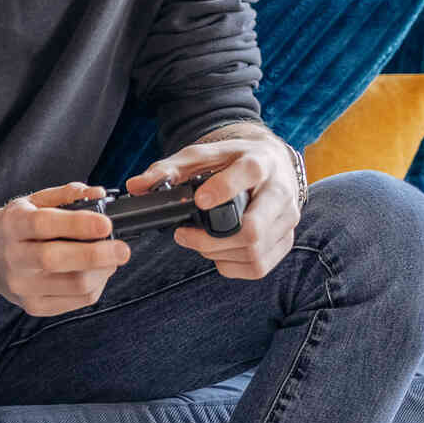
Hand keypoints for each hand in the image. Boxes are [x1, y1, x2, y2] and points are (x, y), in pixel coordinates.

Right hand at [0, 181, 129, 316]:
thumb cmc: (14, 226)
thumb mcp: (32, 201)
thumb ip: (66, 195)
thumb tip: (98, 193)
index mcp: (13, 226)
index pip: (45, 226)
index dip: (78, 225)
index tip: (106, 224)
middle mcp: (14, 258)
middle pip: (58, 260)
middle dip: (97, 255)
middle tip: (123, 250)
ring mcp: (23, 287)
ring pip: (73, 285)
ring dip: (102, 272)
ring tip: (112, 259)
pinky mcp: (34, 307)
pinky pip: (76, 301)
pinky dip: (95, 286)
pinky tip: (98, 273)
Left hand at [128, 125, 300, 279]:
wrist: (272, 163)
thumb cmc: (233, 159)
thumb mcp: (203, 155)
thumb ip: (169, 169)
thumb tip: (136, 185)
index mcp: (260, 162)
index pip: (249, 174)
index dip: (223, 189)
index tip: (199, 201)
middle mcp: (280, 192)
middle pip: (253, 229)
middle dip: (212, 239)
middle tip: (183, 234)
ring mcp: (287, 219)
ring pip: (255, 252)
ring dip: (218, 254)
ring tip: (198, 242)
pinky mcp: (285, 240)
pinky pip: (259, 266)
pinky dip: (231, 266)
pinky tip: (218, 252)